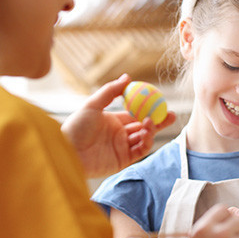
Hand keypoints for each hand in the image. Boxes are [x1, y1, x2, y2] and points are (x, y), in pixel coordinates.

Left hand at [61, 74, 176, 178]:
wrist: (67, 152)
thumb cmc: (75, 127)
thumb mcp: (92, 105)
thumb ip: (110, 91)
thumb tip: (128, 77)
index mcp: (113, 121)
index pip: (135, 113)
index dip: (148, 108)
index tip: (160, 101)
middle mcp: (119, 135)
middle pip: (144, 127)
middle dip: (158, 121)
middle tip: (171, 114)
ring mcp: (122, 148)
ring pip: (144, 138)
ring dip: (151, 130)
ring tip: (150, 123)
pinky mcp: (123, 161)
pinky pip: (140, 151)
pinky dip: (146, 142)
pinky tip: (145, 133)